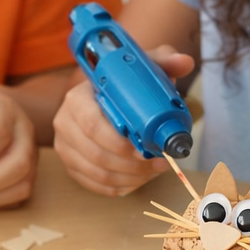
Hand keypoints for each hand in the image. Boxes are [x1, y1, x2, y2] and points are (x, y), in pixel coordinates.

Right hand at [52, 47, 194, 195]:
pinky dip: (120, 186)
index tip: (147, 148)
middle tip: (159, 163)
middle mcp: (65, 123)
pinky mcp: (72, 166)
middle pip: (96, 154)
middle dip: (132, 164)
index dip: (119, 141)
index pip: (92, 124)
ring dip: (131, 177)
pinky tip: (138, 179)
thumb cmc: (126, 85)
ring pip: (98, 173)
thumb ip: (163, 63)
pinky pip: (96, 185)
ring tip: (154, 170)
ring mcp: (66, 147)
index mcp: (77, 98)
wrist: (109, 98)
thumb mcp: (143, 69)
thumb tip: (184, 63)